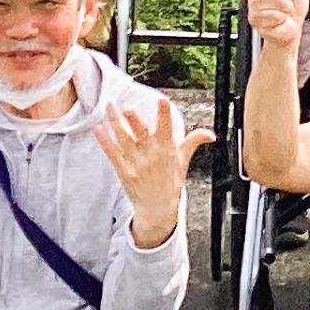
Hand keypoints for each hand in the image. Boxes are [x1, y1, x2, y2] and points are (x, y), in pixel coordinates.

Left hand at [91, 93, 214, 250]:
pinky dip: (106, 142)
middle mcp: (151, 155)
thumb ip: (194, 142)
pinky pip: (113, 154)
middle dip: (135, 121)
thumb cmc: (170, 182)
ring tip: (110, 107)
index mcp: (167, 149)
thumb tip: (210, 134)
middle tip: (128, 108)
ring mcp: (136, 163)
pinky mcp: (124, 171)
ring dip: (116, 123)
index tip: (163, 101)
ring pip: (124, 139)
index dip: (165, 115)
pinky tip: (99, 129)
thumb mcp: (184, 161)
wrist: (157, 207)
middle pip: (142, 133)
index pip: (167, 129)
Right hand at [248, 0, 309, 48]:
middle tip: (288, 2)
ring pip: (280, 0)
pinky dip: (282, 19)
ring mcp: (253, 5)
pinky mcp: (254, 19)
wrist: (290, 28)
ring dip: (288, 9)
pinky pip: (276, 14)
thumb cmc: (292, 5)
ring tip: (284, 12)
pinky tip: (278, 20)